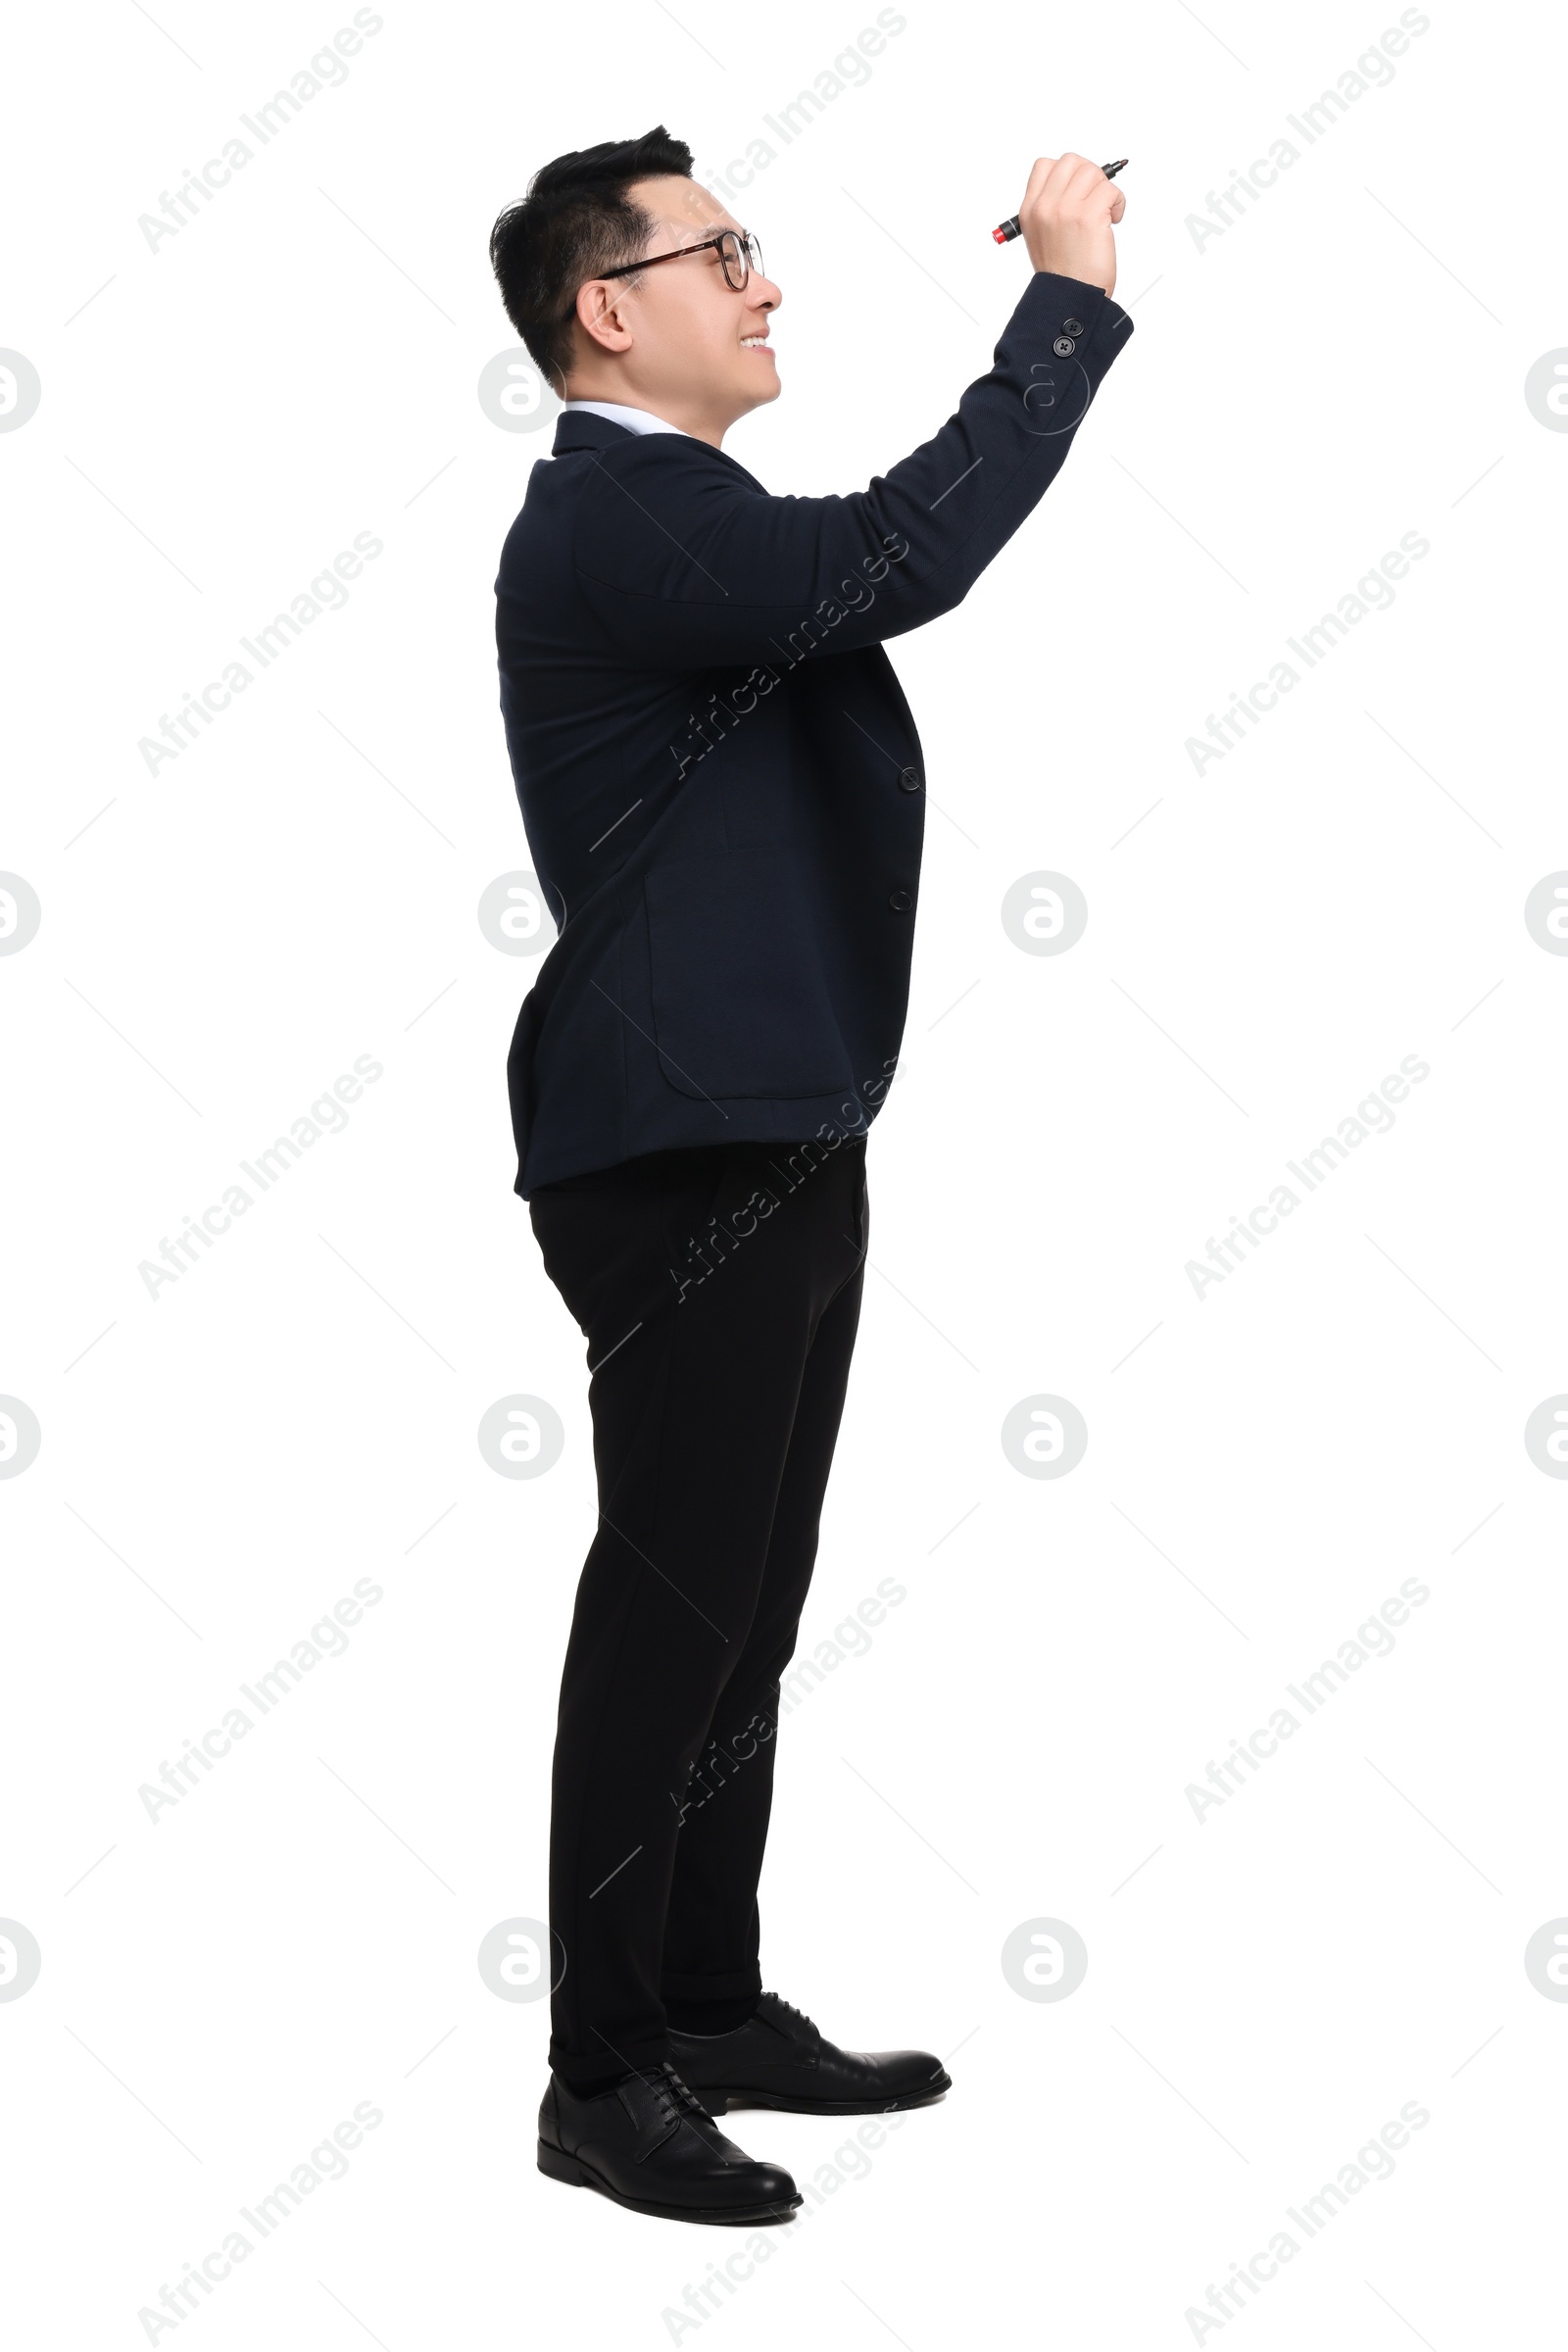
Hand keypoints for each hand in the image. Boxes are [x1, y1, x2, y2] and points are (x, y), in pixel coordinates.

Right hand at [1016, 153, 1124, 295]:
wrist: (1069, 298)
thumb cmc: (1062, 273)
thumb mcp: (1041, 236)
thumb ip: (1051, 208)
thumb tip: (1078, 183)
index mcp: (1030, 210)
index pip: (1045, 166)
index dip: (1067, 173)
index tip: (1078, 191)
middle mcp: (1045, 206)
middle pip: (1072, 161)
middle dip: (1090, 176)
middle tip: (1095, 198)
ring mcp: (1066, 210)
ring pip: (1093, 172)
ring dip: (1105, 189)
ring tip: (1106, 212)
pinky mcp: (1089, 217)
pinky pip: (1111, 190)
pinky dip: (1118, 203)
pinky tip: (1113, 221)